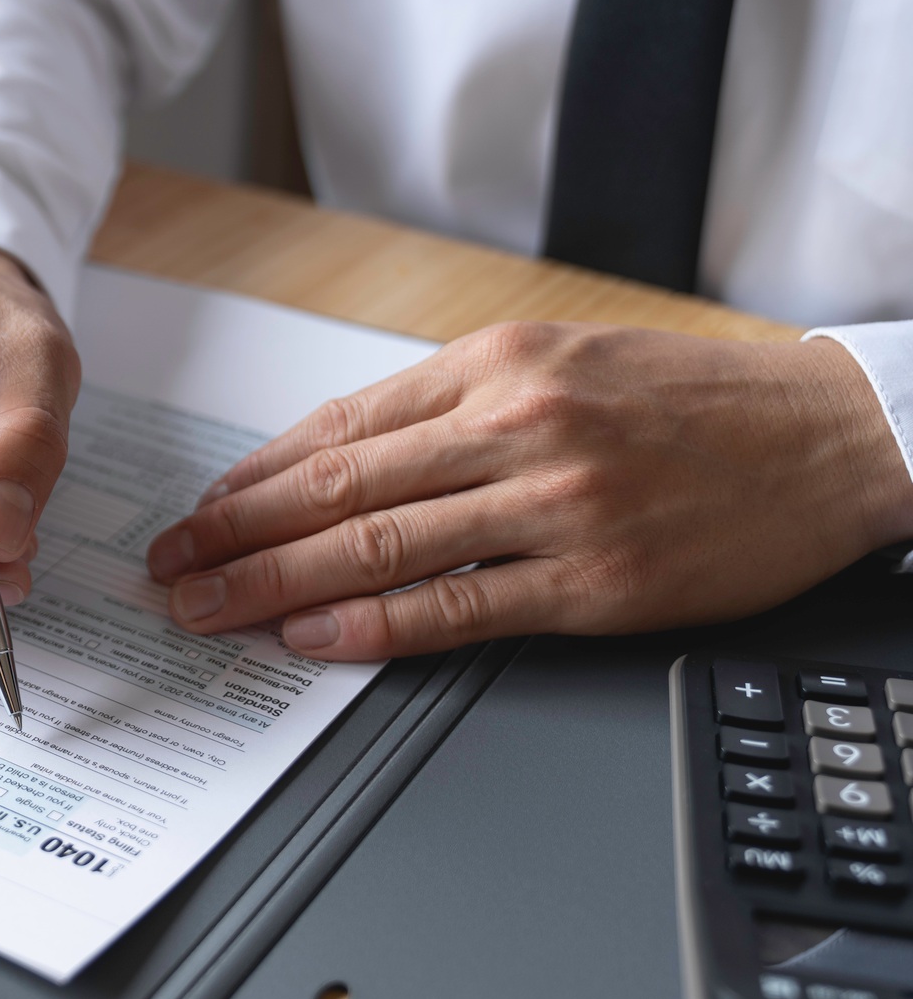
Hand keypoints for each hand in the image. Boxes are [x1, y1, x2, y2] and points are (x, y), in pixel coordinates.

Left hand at [146, 321, 912, 659]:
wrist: (831, 436)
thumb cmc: (691, 402)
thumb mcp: (564, 360)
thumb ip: (455, 406)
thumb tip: (341, 458)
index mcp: (498, 364)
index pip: (340, 427)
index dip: (253, 476)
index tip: (199, 509)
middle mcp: (516, 424)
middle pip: (336, 486)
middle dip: (233, 532)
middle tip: (168, 565)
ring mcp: (555, 503)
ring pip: (378, 546)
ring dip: (273, 583)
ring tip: (207, 608)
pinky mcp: (596, 579)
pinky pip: (458, 607)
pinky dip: (371, 625)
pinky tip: (309, 638)